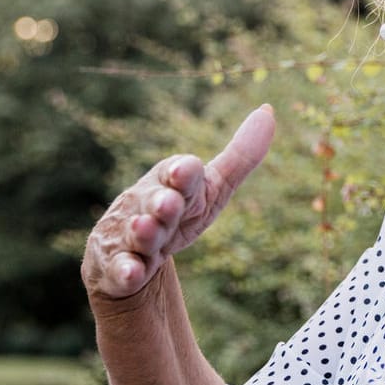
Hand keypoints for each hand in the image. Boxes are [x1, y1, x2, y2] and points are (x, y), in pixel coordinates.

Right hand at [82, 105, 274, 300]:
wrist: (131, 252)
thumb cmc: (178, 213)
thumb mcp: (212, 188)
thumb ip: (240, 155)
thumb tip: (268, 110)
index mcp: (172, 182)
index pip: (180, 174)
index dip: (183, 173)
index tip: (187, 169)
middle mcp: (147, 205)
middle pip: (156, 201)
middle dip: (163, 202)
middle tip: (169, 203)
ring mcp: (129, 237)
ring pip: (137, 233)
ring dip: (144, 232)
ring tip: (147, 228)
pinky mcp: (116, 269)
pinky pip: (120, 270)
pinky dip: (125, 271)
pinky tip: (131, 273)